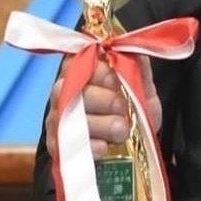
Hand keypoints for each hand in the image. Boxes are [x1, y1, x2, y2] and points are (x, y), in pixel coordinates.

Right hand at [45, 54, 161, 160]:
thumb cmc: (133, 112)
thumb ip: (140, 72)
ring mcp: (57, 119)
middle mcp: (65, 93)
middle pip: (70, 89)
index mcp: (84, 72)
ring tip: (122, 130)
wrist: (133, 148)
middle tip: (122, 108)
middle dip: (100, 98)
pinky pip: (65, 145)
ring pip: (68, 117)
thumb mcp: (143, 91)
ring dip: (99, 124)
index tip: (115, 80)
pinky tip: (105, 147)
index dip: (96, 70)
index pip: (78, 61)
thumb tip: (139, 52)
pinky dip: (88, 146)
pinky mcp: (57, 146)